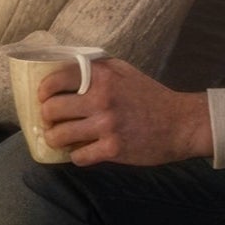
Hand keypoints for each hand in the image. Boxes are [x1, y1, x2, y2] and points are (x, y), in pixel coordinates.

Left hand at [37, 57, 212, 166]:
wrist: (182, 123)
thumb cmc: (149, 95)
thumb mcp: (122, 71)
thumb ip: (94, 68)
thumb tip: (61, 69)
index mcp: (100, 76)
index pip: (54, 81)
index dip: (43, 92)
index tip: (44, 99)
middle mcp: (101, 99)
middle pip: (51, 110)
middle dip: (47, 118)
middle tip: (51, 122)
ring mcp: (107, 125)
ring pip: (59, 136)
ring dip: (54, 139)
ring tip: (58, 139)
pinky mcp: (114, 149)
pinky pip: (79, 156)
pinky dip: (76, 156)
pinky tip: (81, 152)